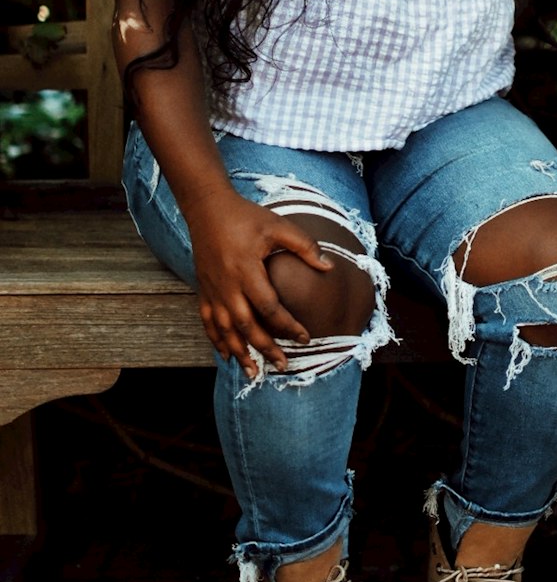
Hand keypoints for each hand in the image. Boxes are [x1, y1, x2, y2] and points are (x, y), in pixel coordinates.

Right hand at [185, 191, 333, 378]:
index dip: (288, 325)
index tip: (305, 338)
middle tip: (283, 365)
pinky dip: (216, 341)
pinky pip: (207, 322)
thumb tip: (329, 267)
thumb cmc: (246, 217)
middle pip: (247, 326)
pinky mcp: (203, 290)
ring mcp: (213, 290)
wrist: (208, 208)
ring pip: (225, 330)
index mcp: (247, 270)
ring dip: (240, 353)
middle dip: (265, 349)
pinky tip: (226, 355)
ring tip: (253, 373)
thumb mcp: (277, 226)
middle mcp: (227, 285)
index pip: (270, 307)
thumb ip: (304, 246)